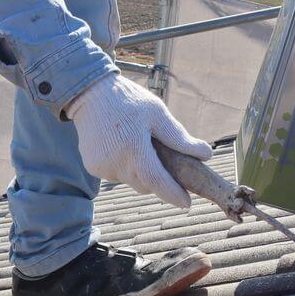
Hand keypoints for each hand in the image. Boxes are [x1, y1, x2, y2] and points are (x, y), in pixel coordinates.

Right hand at [67, 73, 211, 207]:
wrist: (89, 93)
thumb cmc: (128, 100)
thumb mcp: (156, 112)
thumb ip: (179, 137)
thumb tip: (206, 155)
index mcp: (133, 147)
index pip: (157, 181)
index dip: (173, 194)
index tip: (187, 202)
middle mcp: (115, 162)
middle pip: (145, 184)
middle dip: (156, 178)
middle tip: (161, 159)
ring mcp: (102, 166)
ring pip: (130, 180)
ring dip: (138, 171)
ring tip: (136, 145)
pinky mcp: (92, 167)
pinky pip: (115, 174)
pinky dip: (122, 166)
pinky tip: (119, 145)